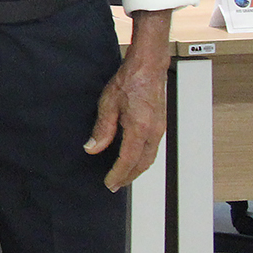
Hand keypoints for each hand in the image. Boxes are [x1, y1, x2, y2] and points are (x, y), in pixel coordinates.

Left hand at [88, 54, 167, 190]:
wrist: (148, 67)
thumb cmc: (129, 81)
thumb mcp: (108, 104)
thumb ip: (102, 129)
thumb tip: (93, 148)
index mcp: (140, 129)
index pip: (128, 160)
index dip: (118, 174)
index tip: (110, 183)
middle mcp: (154, 133)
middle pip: (142, 164)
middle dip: (129, 176)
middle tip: (116, 185)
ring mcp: (159, 129)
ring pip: (150, 158)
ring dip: (137, 169)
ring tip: (124, 175)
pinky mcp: (160, 125)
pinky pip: (152, 149)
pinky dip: (143, 159)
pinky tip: (133, 158)